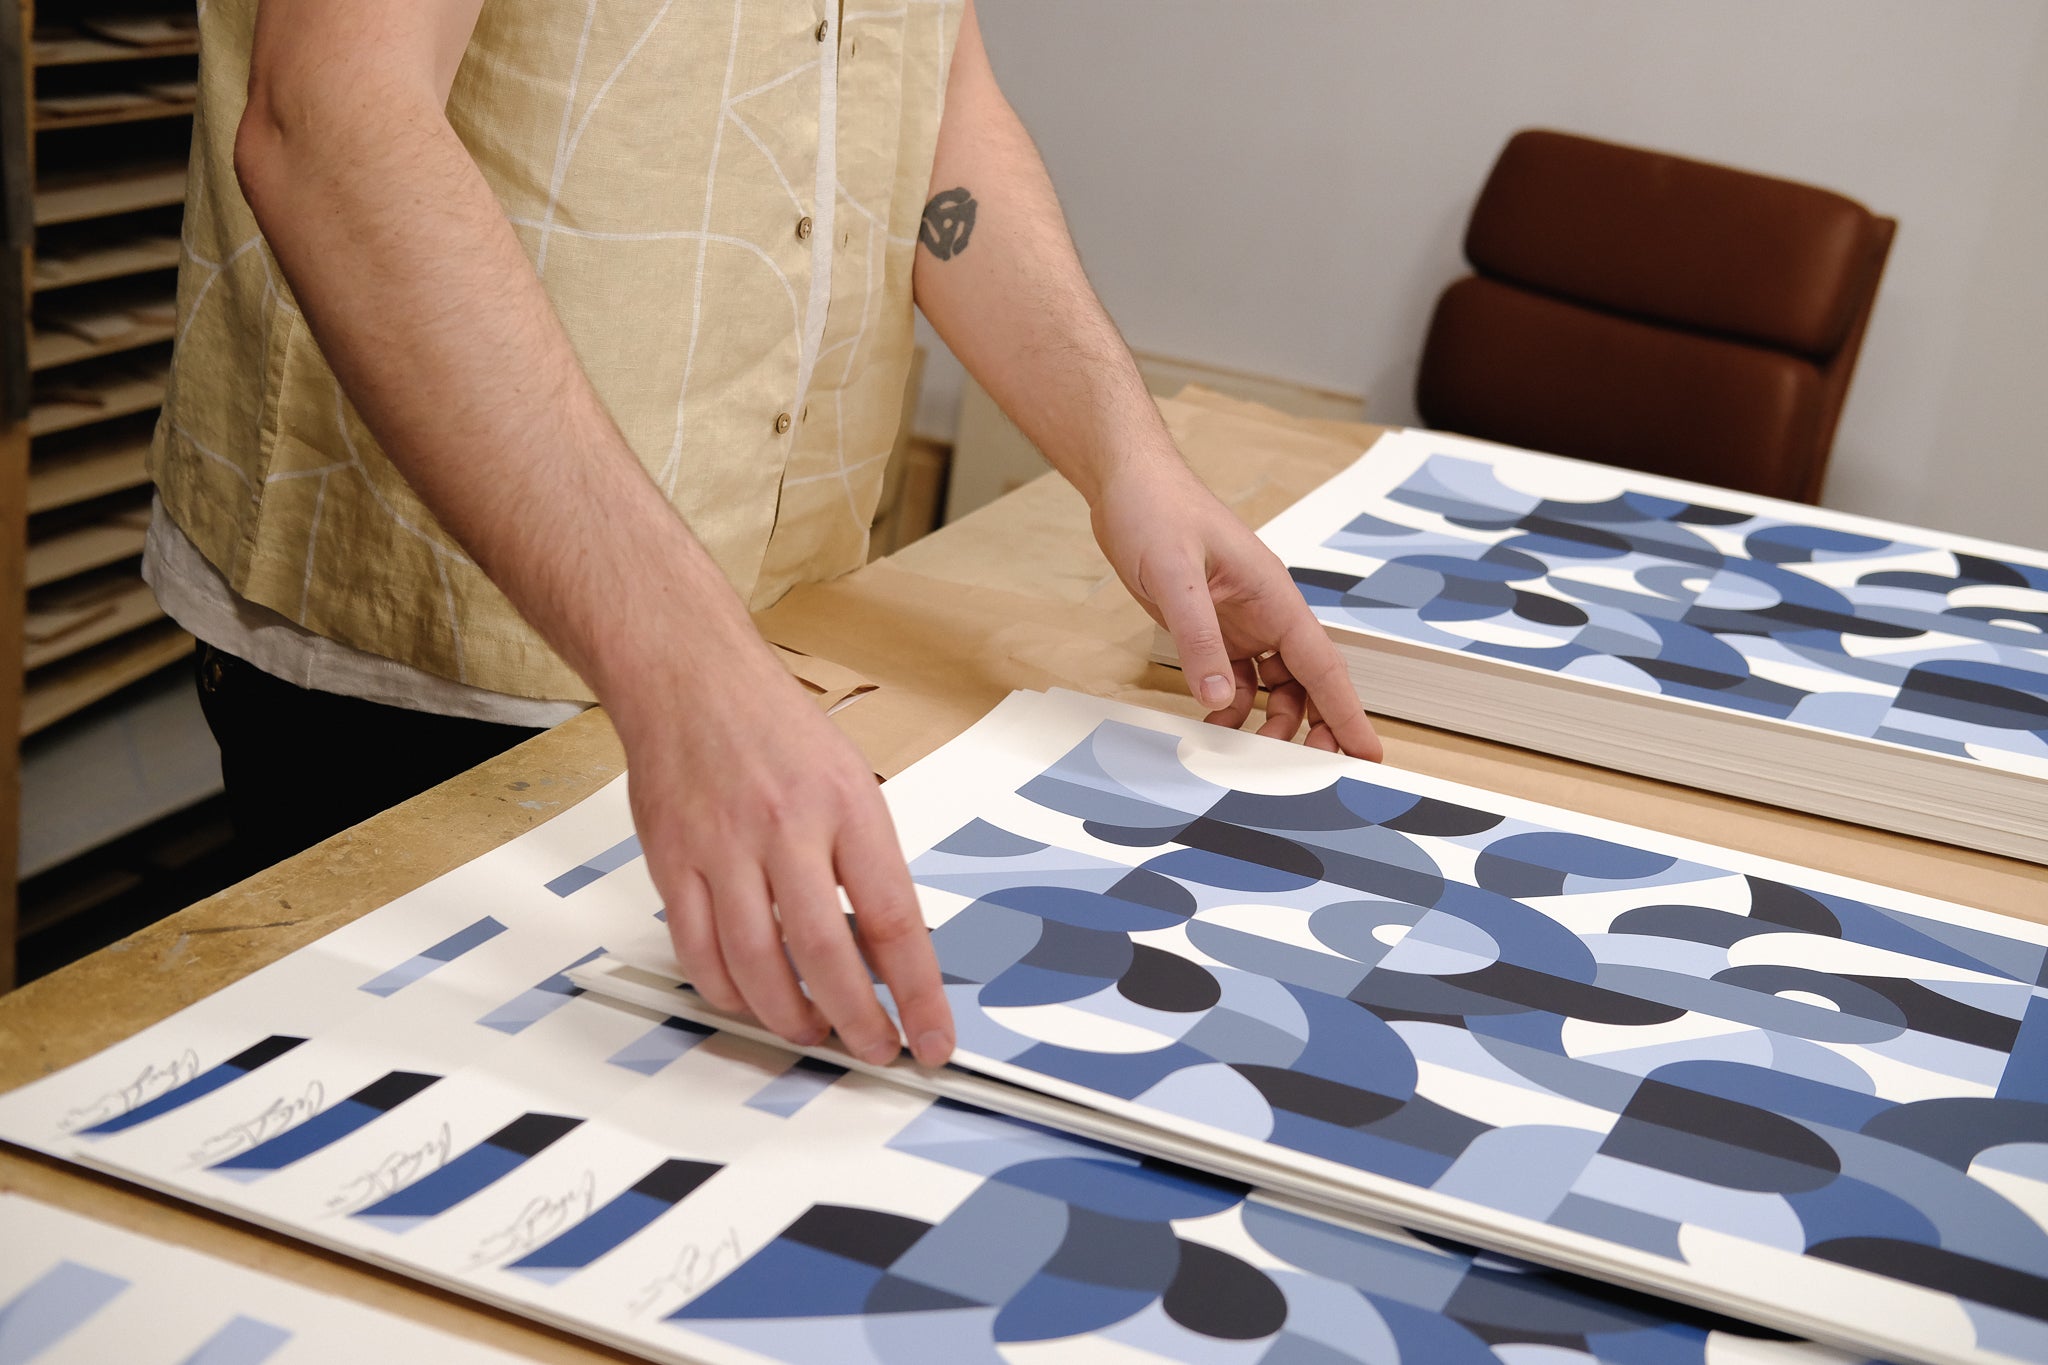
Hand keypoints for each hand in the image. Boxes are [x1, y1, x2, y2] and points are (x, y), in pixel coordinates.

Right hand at [607, 646, 953, 1066]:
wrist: (689, 676)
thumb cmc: (776, 727)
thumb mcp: (852, 780)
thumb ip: (867, 862)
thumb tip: (889, 950)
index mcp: (848, 806)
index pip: (894, 919)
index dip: (918, 993)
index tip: (934, 1036)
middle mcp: (786, 827)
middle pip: (825, 955)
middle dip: (857, 1021)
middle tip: (874, 1048)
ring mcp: (722, 847)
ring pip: (756, 965)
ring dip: (789, 1017)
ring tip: (812, 1031)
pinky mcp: (671, 861)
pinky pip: (698, 951)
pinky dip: (726, 991)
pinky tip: (749, 999)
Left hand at [1092, 452, 1384, 759]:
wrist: (1127, 483)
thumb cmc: (1157, 510)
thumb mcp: (1174, 577)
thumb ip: (1198, 640)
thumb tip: (1219, 701)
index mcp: (1274, 596)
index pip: (1323, 665)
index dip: (1347, 712)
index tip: (1369, 752)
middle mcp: (1266, 611)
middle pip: (1306, 682)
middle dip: (1313, 728)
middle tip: (1308, 774)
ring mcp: (1241, 620)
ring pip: (1273, 685)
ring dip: (1268, 721)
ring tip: (1249, 757)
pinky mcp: (1213, 625)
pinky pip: (1235, 676)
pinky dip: (1230, 705)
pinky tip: (1213, 724)